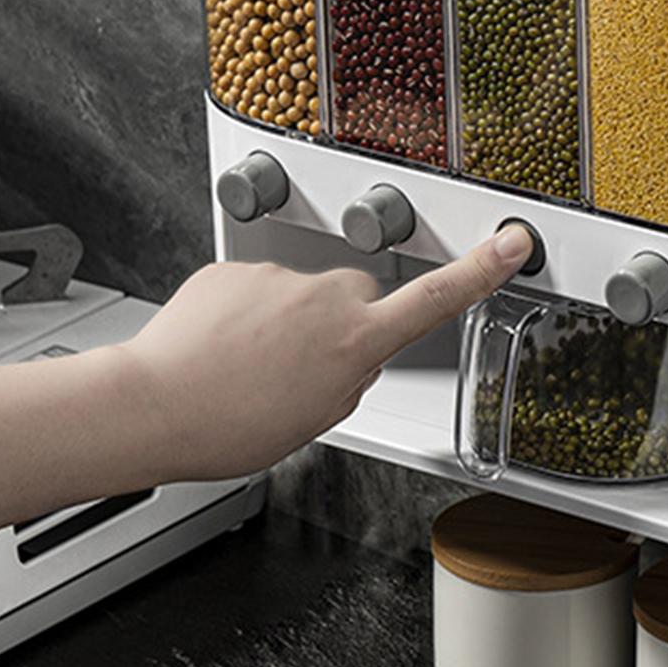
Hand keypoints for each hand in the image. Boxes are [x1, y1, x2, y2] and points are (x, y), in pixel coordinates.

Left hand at [116, 225, 534, 480]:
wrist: (153, 406)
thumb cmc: (229, 426)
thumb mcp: (315, 419)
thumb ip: (350, 377)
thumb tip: (353, 354)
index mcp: (356, 341)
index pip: (435, 299)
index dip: (481, 270)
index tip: (513, 240)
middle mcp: (326, 297)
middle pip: (355, 295)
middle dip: (338, 320)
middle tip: (297, 368)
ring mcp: (281, 276)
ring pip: (300, 293)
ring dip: (282, 321)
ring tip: (244, 365)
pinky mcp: (238, 267)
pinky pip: (256, 287)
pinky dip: (243, 313)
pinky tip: (220, 346)